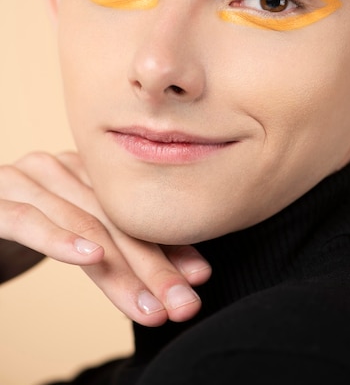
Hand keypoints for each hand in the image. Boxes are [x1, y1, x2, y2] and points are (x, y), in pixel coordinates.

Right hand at [0, 152, 210, 325]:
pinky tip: (92, 257)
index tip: (200, 277)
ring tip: (151, 307)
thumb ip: (120, 248)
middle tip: (183, 303)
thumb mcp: (77, 238)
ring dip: (120, 271)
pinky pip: (29, 220)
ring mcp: (24, 180)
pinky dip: (61, 239)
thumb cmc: (29, 231)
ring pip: (83, 224)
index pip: (133, 211)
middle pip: (115, 220)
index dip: (168, 244)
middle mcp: (57, 167)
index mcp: (83, 170)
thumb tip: (184, 276)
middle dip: (154, 266)